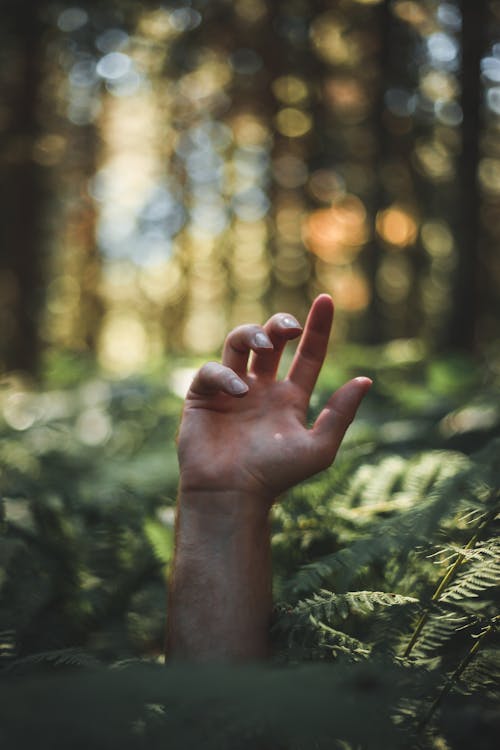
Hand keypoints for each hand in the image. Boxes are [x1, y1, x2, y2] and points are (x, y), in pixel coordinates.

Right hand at [177, 295, 370, 503]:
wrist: (231, 495)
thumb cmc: (276, 477)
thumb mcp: (319, 448)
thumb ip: (340, 414)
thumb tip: (366, 379)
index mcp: (290, 398)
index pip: (307, 355)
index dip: (318, 328)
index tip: (327, 300)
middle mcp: (262, 389)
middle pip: (272, 341)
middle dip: (280, 324)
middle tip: (289, 327)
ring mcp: (231, 391)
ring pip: (239, 343)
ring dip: (251, 332)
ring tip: (261, 342)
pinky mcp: (203, 397)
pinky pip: (212, 370)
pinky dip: (225, 374)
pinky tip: (238, 393)